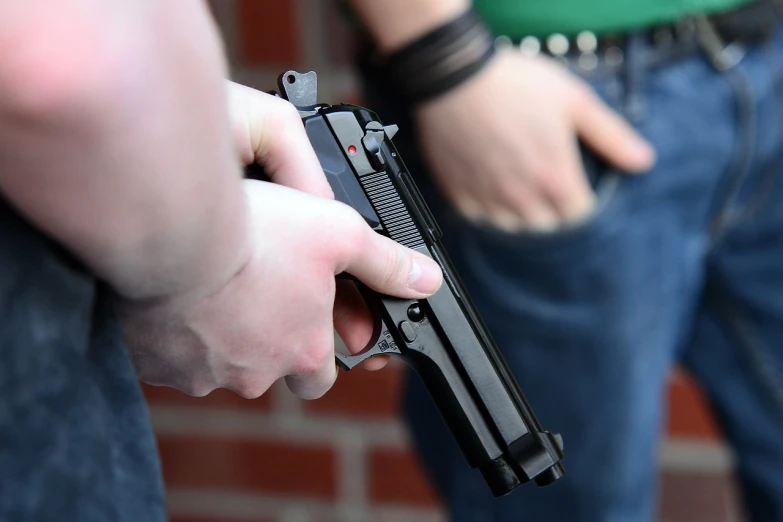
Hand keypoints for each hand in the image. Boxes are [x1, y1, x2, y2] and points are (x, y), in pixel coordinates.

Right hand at [120, 83, 443, 399]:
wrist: (175, 234)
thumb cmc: (258, 233)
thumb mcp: (339, 235)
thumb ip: (384, 262)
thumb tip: (426, 281)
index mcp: (303, 351)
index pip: (322, 377)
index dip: (319, 353)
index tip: (309, 329)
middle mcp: (255, 373)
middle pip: (268, 371)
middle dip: (266, 345)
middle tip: (256, 299)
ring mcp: (203, 374)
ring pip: (218, 365)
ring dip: (220, 336)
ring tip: (216, 288)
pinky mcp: (157, 366)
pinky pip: (172, 356)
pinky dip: (178, 332)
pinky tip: (179, 295)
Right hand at [414, 48, 656, 231]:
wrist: (455, 75)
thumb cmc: (515, 84)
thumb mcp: (574, 101)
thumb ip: (611, 136)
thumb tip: (643, 161)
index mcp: (554, 178)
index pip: (578, 216)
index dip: (580, 201)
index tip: (574, 186)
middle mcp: (522, 197)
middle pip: (547, 227)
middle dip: (552, 210)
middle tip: (546, 182)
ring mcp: (487, 199)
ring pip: (512, 227)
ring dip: (520, 213)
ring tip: (519, 185)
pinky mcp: (459, 195)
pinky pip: (479, 218)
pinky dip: (487, 208)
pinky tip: (489, 183)